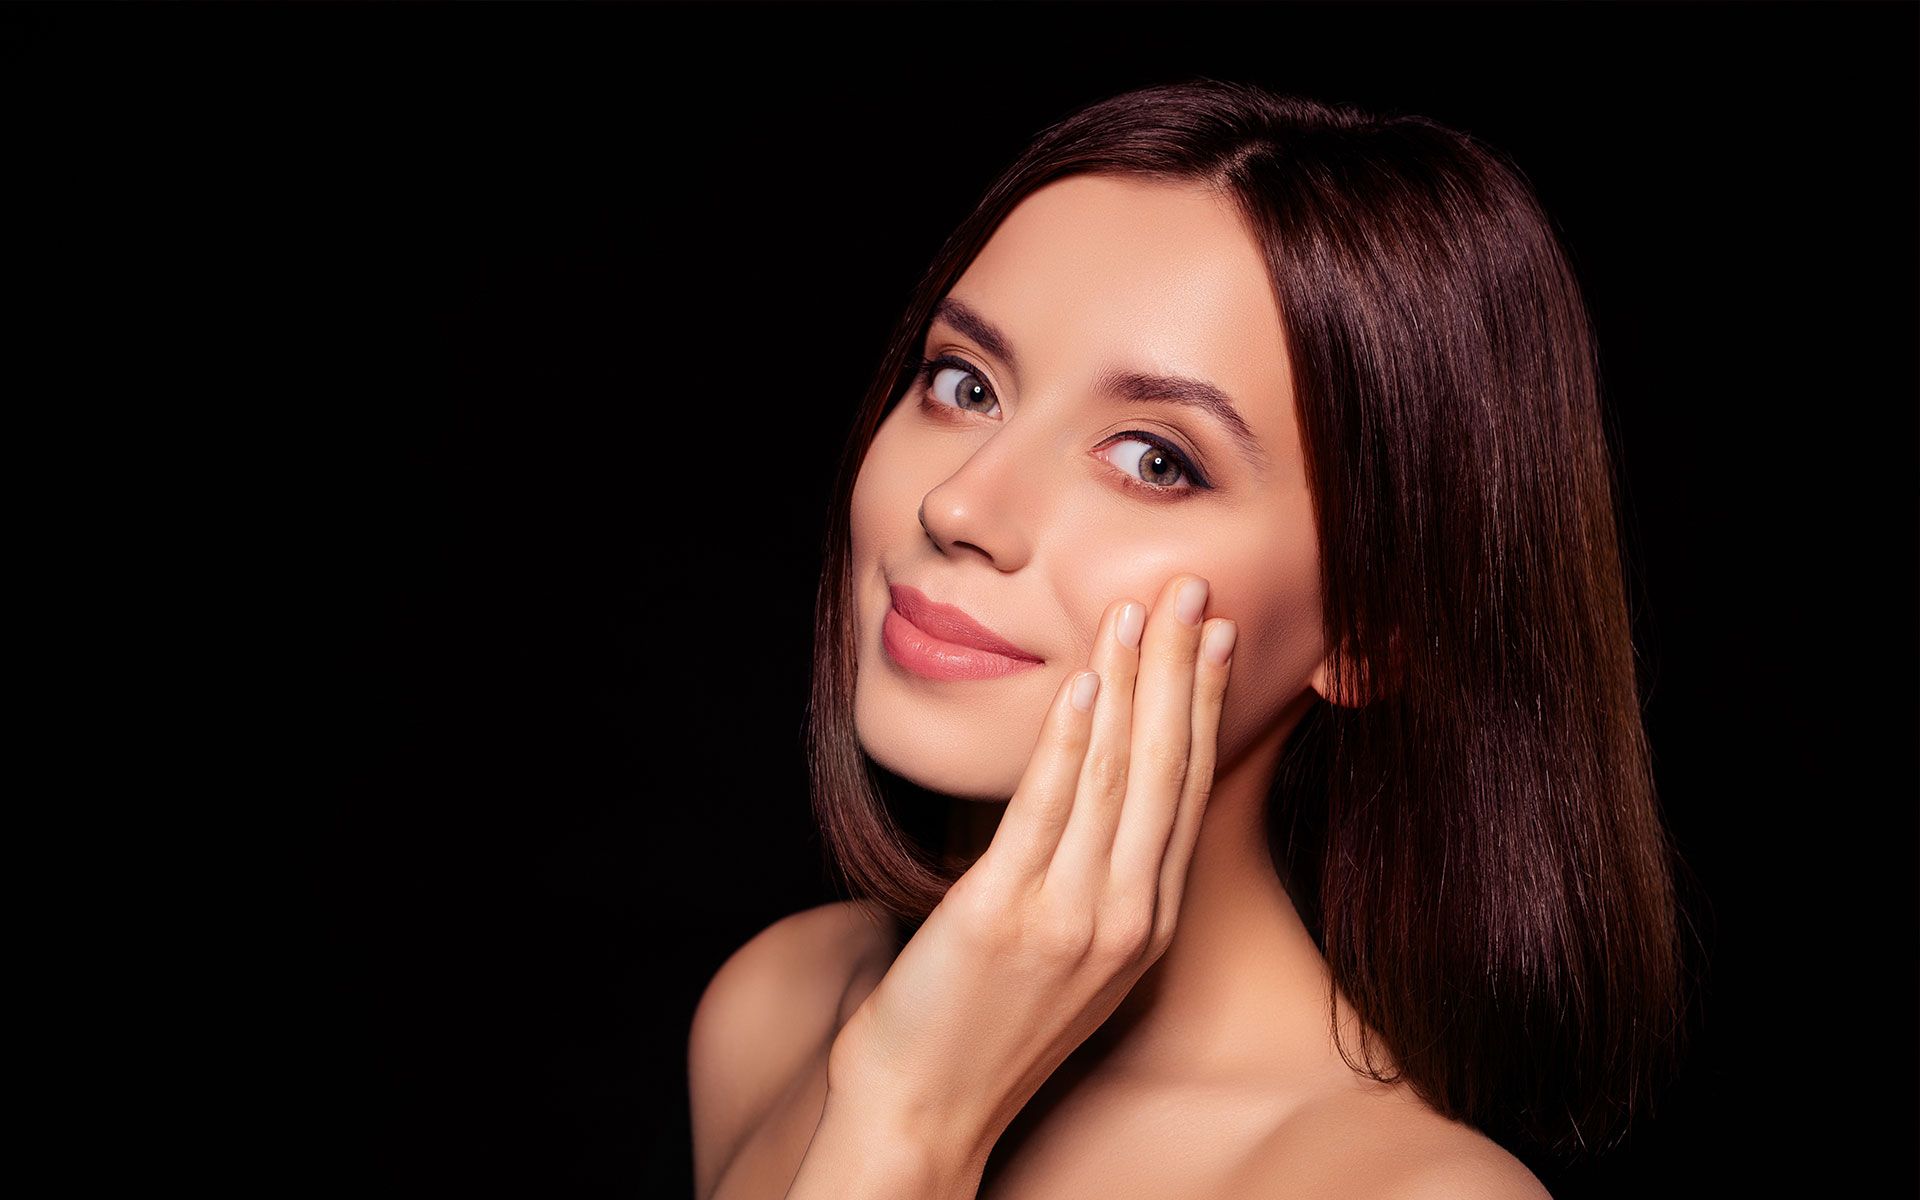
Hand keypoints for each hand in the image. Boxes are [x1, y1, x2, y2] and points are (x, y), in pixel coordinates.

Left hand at [826, 572, 1235, 1175]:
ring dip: (1134, 682)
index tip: (1218, 638)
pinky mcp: (1004, 915)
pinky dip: (1069, 738)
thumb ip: (1100, 882)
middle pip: (1165, 770)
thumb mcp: (1073, 958)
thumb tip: (1099, 793)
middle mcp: (1126, 917)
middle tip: (1197, 590)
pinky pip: (1046, 810)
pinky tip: (1085, 681)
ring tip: (1141, 611)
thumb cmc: (985, 1028)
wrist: (924, 1113)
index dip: (1206, 707)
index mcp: (1148, 923)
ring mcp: (1070, 917)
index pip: (1187, 791)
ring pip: (1115, 777)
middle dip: (1184, 671)